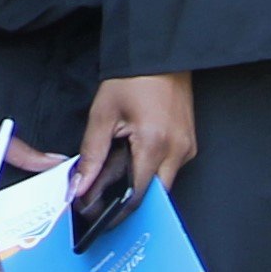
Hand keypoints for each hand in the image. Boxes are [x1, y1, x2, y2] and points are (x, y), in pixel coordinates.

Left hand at [78, 71, 196, 204]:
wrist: (159, 54)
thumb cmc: (132, 78)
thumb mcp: (103, 114)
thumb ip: (91, 154)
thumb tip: (80, 185)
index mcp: (155, 144)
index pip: (137, 195)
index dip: (116, 210)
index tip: (99, 217)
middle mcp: (178, 150)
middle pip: (154, 195)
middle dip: (131, 201)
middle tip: (106, 203)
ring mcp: (187, 147)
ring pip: (164, 183)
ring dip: (142, 184)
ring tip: (117, 178)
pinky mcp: (190, 142)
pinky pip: (170, 168)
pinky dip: (152, 170)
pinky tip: (134, 161)